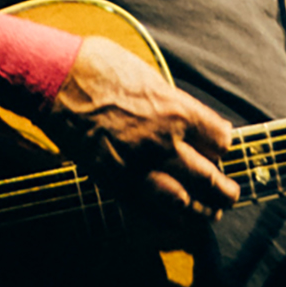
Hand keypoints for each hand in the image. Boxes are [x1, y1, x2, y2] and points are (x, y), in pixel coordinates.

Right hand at [50, 37, 238, 226]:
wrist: (56, 81)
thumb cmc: (98, 67)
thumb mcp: (148, 76)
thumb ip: (171, 102)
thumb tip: (185, 115)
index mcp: (177, 111)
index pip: (220, 141)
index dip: (222, 146)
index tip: (220, 147)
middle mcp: (165, 143)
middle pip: (210, 178)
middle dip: (224, 190)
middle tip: (230, 194)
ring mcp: (139, 166)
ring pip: (183, 202)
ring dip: (201, 211)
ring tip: (209, 214)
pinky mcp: (114, 181)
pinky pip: (148, 209)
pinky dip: (167, 217)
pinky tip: (175, 218)